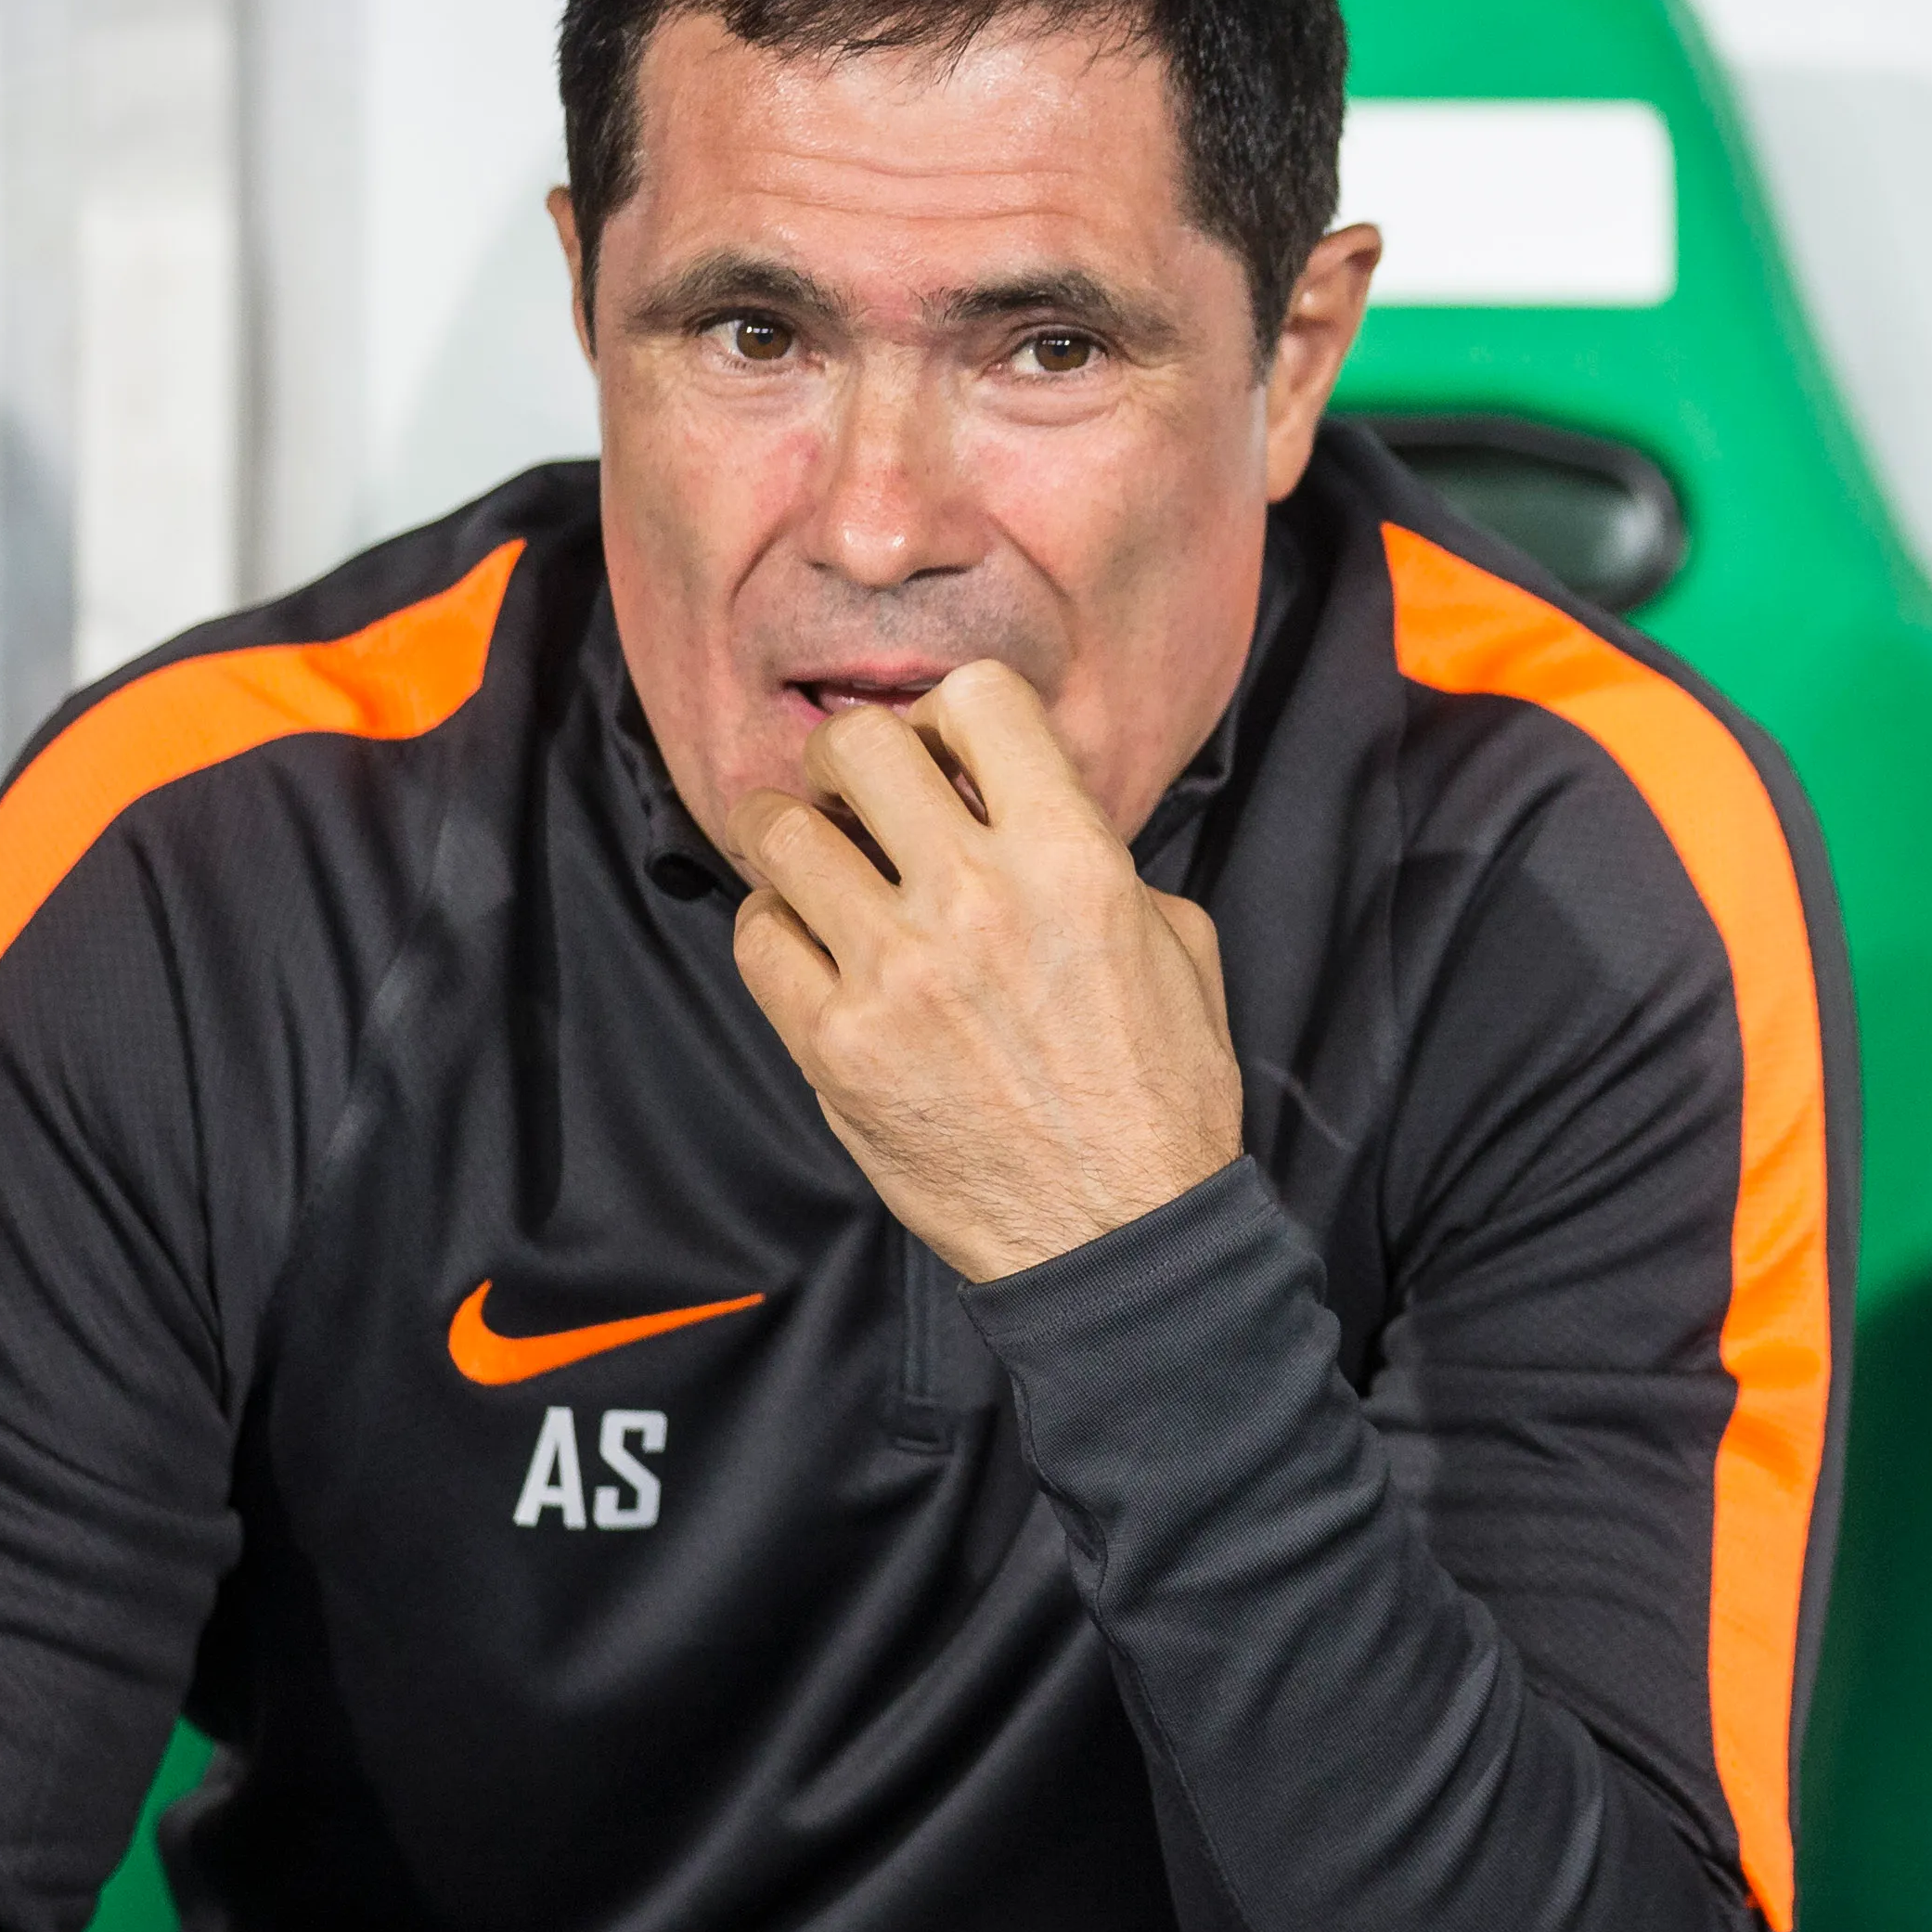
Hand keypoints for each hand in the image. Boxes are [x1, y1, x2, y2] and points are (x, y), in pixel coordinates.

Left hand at [726, 661, 1243, 1281]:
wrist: (1119, 1234)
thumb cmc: (1159, 1092)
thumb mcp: (1174, 943)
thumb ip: (1099, 858)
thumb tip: (1021, 811)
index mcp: (1073, 859)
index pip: (978, 697)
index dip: (952, 714)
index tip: (947, 755)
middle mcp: (975, 899)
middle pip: (858, 744)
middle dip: (850, 758)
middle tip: (857, 795)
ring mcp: (894, 972)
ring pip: (782, 832)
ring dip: (793, 833)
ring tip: (813, 859)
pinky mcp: (834, 1047)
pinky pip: (757, 936)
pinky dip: (775, 925)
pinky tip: (811, 944)